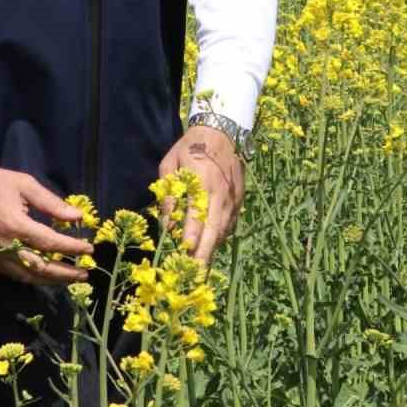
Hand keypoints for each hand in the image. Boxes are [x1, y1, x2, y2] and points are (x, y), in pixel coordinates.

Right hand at [0, 162, 93, 284]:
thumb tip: (77, 217)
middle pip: (41, 267)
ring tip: (71, 278)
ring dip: (51, 280)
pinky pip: (14, 274)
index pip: (51, 243)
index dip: (72, 248)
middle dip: (65, 273)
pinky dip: (32, 278)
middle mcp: (5, 245)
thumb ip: (52, 203)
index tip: (89, 248)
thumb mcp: (27, 185)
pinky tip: (46, 276)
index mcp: (16, 225)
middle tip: (85, 273)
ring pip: (27, 276)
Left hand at [157, 125, 245, 262]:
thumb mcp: (170, 165)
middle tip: (196, 276)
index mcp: (202, 180)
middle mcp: (221, 192)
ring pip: (224, 230)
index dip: (192, 234)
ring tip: (201, 269)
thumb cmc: (189, 147)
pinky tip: (211, 247)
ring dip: (213, 249)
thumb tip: (167, 224)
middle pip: (214, 228)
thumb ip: (168, 193)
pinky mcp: (239, 199)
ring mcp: (233, 197)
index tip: (186, 252)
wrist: (221, 131)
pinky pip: (230, 224)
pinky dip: (220, 237)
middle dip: (206, 253)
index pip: (197, 213)